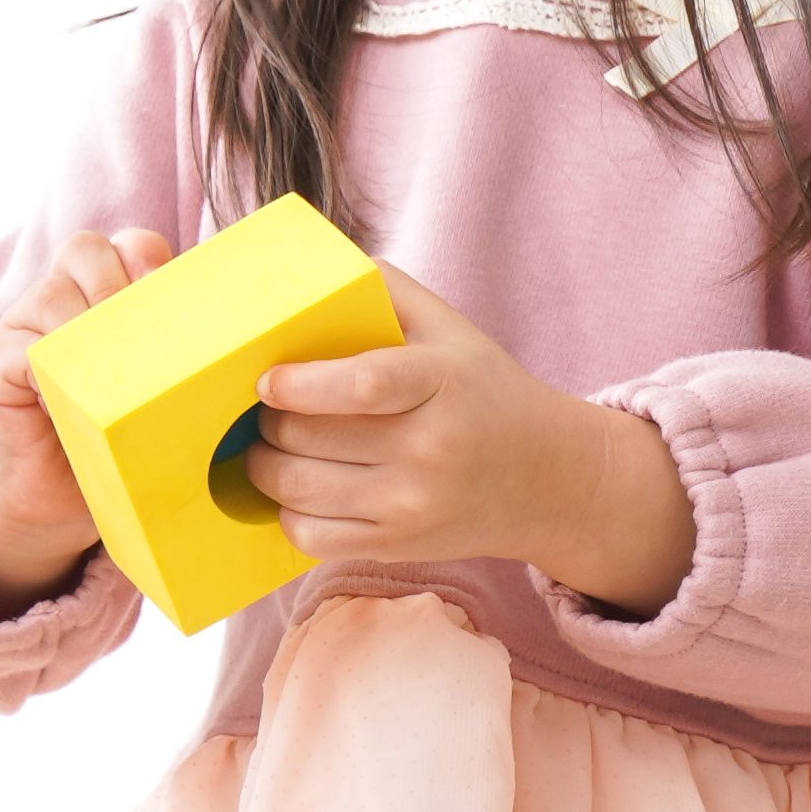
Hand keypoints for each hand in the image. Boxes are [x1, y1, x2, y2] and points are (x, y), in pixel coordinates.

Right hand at [0, 226, 179, 611]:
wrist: (52, 506)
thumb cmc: (118, 447)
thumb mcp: (161, 398)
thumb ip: (187, 361)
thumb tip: (255, 349)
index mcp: (106, 297)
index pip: (131, 244)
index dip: (153, 259)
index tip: (180, 301)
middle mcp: (61, 301)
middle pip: (86, 249)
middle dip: (123, 283)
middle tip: (148, 337)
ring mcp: (23, 331)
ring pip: (53, 293)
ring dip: (91, 328)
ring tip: (117, 374)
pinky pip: (25, 352)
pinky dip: (56, 375)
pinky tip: (80, 406)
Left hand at [239, 269, 695, 610]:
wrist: (548, 478)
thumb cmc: (482, 390)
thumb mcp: (450, 328)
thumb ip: (384, 290)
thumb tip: (311, 266)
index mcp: (441, 383)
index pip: (362, 385)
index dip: (301, 384)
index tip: (266, 380)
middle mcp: (428, 449)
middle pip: (309, 437)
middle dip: (268, 421)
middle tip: (263, 408)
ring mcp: (411, 505)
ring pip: (298, 489)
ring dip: (263, 465)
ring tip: (267, 444)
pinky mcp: (397, 545)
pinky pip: (311, 537)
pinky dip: (286, 512)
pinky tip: (293, 489)